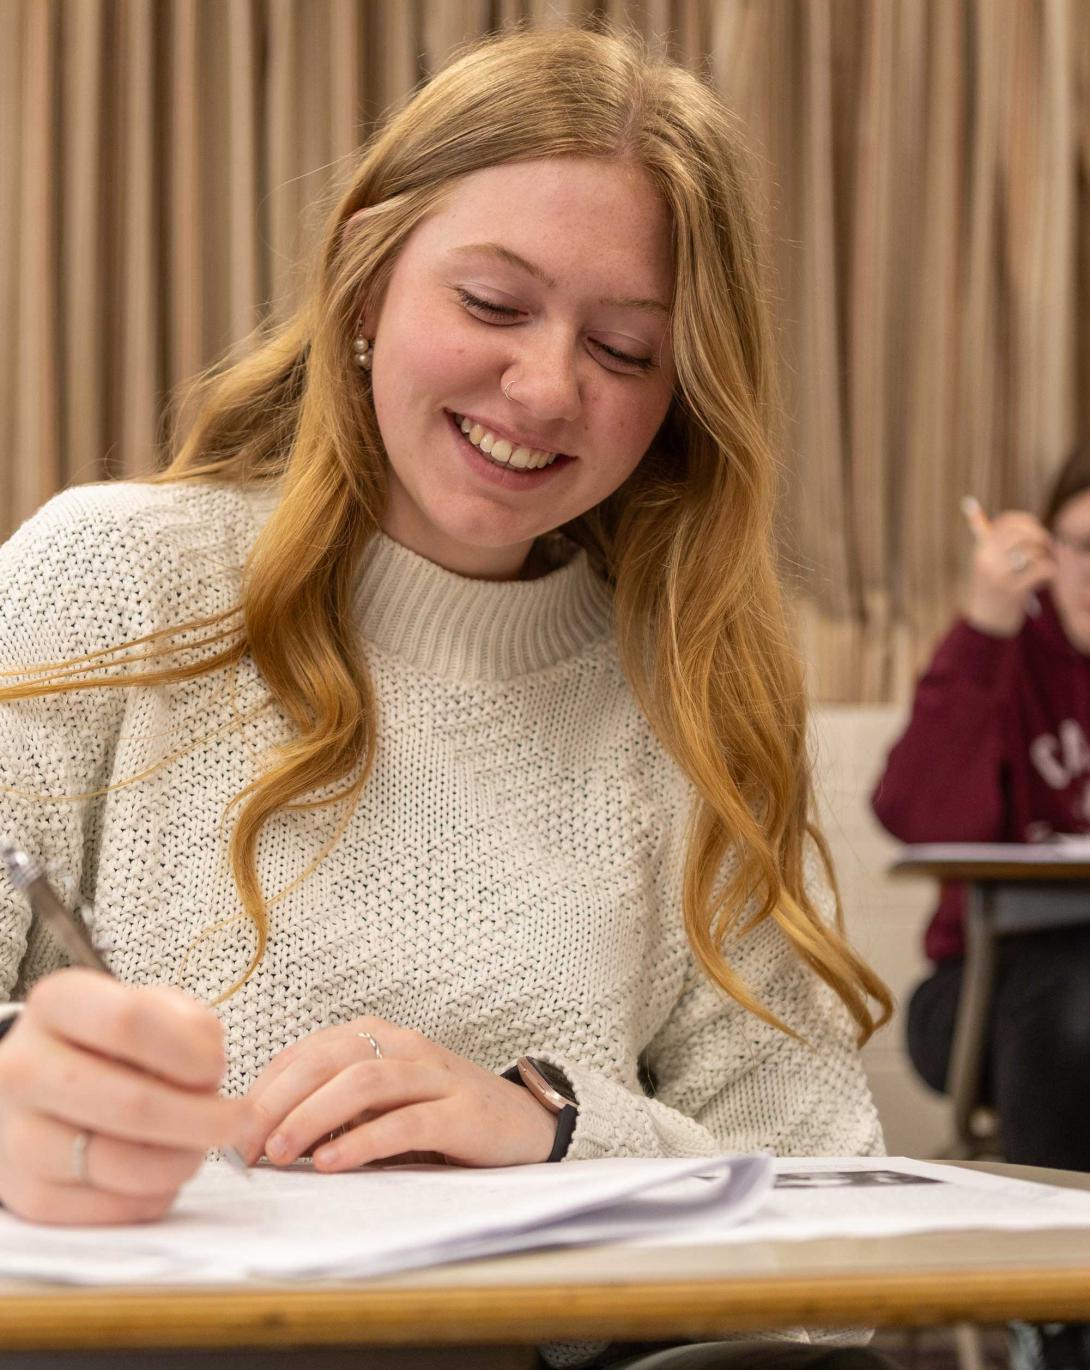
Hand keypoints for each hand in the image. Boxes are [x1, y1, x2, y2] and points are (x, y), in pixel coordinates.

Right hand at [0, 968, 249, 1224]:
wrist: (40, 1089)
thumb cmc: (110, 1044)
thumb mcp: (148, 1009)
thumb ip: (188, 1025)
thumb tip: (210, 1069)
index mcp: (56, 1005)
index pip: (130, 1023)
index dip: (189, 1050)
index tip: (218, 1068)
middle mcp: (23, 1069)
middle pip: (132, 1103)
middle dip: (203, 1119)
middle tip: (238, 1121)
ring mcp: (18, 1137)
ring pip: (124, 1164)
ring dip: (183, 1159)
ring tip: (199, 1144)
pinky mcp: (29, 1196)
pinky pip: (112, 1208)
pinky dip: (155, 1194)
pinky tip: (162, 1169)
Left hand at [237, 1017, 558, 1170]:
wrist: (520, 1122)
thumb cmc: (437, 1115)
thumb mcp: (377, 1106)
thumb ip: (331, 1111)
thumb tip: (262, 1137)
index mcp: (374, 1037)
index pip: (304, 1053)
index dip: (261, 1090)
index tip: (228, 1131)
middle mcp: (402, 1046)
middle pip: (327, 1059)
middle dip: (277, 1102)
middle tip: (244, 1145)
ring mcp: (434, 1074)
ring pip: (362, 1081)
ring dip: (312, 1116)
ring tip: (280, 1152)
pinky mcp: (461, 1111)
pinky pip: (405, 1119)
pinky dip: (362, 1140)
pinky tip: (331, 1162)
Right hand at [965, 511, 1054, 636]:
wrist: (986, 625)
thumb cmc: (994, 590)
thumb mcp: (990, 565)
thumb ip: (1003, 545)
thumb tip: (1031, 526)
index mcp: (981, 550)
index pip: (1006, 523)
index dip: (1025, 522)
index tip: (1035, 529)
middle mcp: (987, 560)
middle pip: (1022, 534)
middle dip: (1040, 537)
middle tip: (1047, 547)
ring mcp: (999, 576)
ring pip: (1035, 552)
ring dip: (1045, 559)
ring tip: (1040, 569)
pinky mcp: (1013, 591)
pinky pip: (1043, 570)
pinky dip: (1049, 573)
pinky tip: (1042, 581)